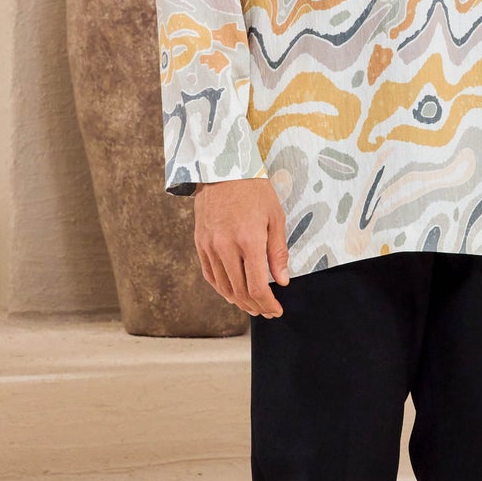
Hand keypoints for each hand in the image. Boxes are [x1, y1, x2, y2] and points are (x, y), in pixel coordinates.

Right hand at [193, 178, 290, 317]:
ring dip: (238, 301)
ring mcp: (210, 246)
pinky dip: (221, 288)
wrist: (223, 169)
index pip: (257, 286)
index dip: (268, 303)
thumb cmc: (254, 190)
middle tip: (267, 312)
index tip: (276, 310)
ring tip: (252, 306)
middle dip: (255, 306)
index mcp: (248, 241)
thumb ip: (277, 252)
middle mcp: (226, 247)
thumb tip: (281, 280)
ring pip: (223, 286)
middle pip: (239, 291)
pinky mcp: (200, 243)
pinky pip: (209, 274)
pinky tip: (232, 293)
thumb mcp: (275, 217)